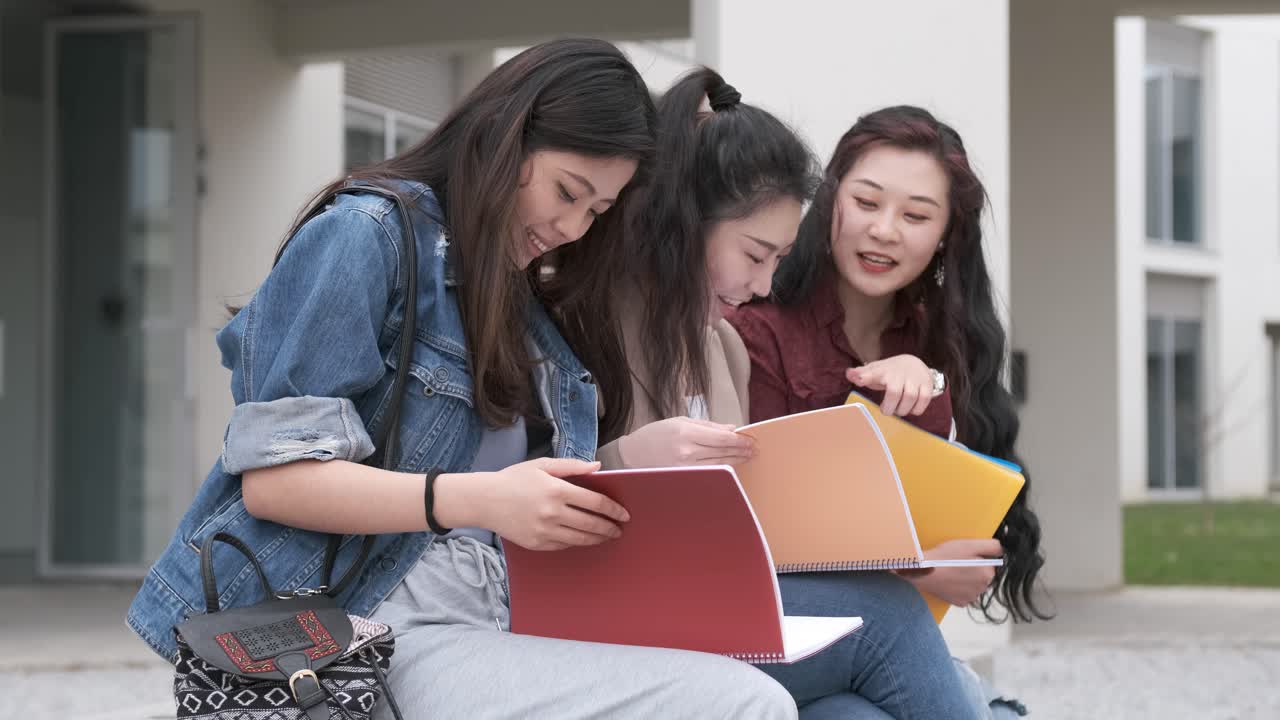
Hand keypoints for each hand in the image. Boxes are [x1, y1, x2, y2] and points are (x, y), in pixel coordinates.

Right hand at [437, 458, 629, 550]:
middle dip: (610, 528)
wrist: (485, 500)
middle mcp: (553, 513)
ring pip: (580, 539)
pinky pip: (563, 545)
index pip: (596, 503)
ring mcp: (545, 531)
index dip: (614, 510)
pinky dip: (576, 542)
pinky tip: (583, 539)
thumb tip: (597, 467)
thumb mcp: (542, 465)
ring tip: (607, 537)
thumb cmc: (514, 479)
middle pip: (592, 524)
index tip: (624, 514)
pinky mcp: (537, 544)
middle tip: (619, 529)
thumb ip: (572, 466)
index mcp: (557, 490)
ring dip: (598, 539)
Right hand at [617, 416, 755, 467]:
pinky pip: (709, 472)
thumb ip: (707, 426)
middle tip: (754, 449)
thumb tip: (730, 428)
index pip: (721, 437)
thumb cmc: (656, 434)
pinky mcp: (684, 477)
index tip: (749, 439)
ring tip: (748, 456)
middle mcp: (687, 452)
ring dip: (736, 460)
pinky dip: (722, 468)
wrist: (634, 454)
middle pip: (722, 452)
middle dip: (741, 450)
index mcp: (686, 433)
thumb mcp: (680, 422)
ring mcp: (686, 467)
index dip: (738, 440)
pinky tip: (732, 465)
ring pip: (719, 463)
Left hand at [846, 354, 935, 416]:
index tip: (859, 379)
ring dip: (902, 409)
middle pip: (894, 392)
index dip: (864, 376)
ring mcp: (914, 378)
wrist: (913, 363)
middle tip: (886, 410)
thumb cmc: (889, 372)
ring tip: (898, 409)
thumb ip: (860, 374)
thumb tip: (849, 373)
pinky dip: (916, 409)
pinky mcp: (926, 384)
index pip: (871, 372)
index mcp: (882, 371)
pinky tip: (910, 408)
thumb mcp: (874, 371)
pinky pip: (924, 399)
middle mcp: (898, 374)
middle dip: (889, 407)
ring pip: (910, 397)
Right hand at [895, 539, 1002, 606]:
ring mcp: (971, 597)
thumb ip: (992, 546)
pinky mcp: (960, 603)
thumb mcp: (970, 544)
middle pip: (982, 576)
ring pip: (974, 586)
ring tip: (951, 571)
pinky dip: (959, 589)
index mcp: (988, 573)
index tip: (966, 556)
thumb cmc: (945, 557)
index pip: (990, 564)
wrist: (923, 571)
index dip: (978, 558)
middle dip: (974, 570)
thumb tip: (1002, 550)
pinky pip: (964, 594)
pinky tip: (949, 581)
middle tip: (957, 562)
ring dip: (966, 579)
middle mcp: (983, 588)